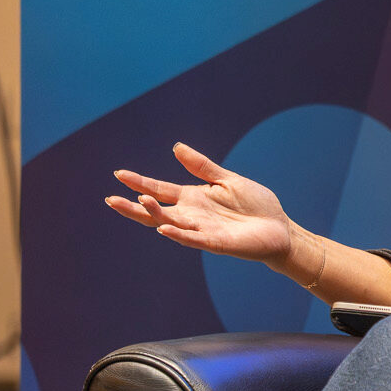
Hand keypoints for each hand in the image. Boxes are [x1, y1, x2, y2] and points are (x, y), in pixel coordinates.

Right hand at [105, 143, 294, 263]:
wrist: (280, 228)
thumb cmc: (255, 205)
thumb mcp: (227, 180)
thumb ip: (202, 167)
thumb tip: (176, 147)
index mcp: (193, 198)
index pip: (160, 190)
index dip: (140, 183)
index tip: (119, 174)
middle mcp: (193, 215)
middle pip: (156, 211)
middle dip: (133, 206)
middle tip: (110, 199)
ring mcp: (202, 230)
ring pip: (171, 224)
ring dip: (154, 214)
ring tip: (138, 202)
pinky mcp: (216, 243)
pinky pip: (193, 239)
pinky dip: (178, 234)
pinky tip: (164, 228)